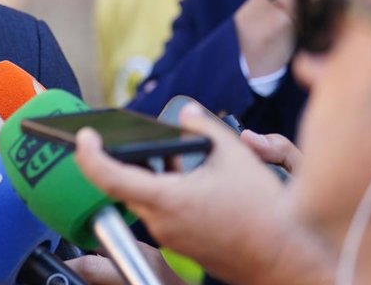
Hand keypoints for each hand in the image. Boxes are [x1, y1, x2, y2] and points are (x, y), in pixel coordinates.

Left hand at [73, 104, 331, 284]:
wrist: (287, 259)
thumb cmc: (264, 212)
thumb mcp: (235, 155)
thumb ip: (204, 127)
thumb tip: (187, 111)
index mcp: (166, 199)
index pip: (108, 176)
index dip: (88, 154)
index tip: (83, 136)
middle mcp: (161, 222)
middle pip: (125, 185)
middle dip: (127, 159)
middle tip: (138, 140)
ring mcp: (171, 236)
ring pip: (145, 197)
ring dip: (151, 175)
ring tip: (175, 156)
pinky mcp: (182, 243)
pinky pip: (161, 211)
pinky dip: (166, 190)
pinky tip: (189, 177)